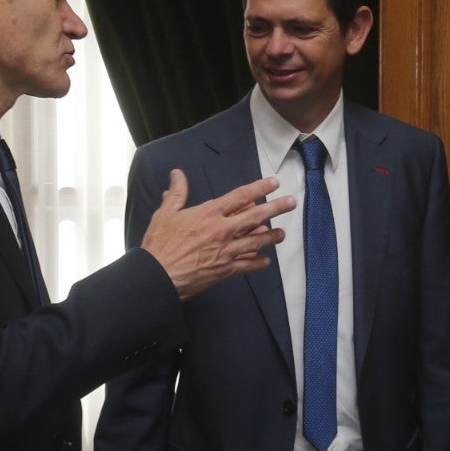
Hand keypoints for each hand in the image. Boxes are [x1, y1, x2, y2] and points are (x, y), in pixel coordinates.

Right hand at [138, 171, 294, 299]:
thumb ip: (176, 193)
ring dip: (271, 237)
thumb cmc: (160, 245)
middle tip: (291, 202)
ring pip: (257, 242)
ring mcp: (226, 251)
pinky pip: (248, 265)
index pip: (240, 196)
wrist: (158, 277)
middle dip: (276, 208)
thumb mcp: (165, 214)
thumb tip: (177, 174)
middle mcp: (222, 231)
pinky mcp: (225, 270)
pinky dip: (258, 263)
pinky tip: (266, 261)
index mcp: (209, 214)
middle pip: (256, 216)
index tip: (273, 183)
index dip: (259, 188)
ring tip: (282, 233)